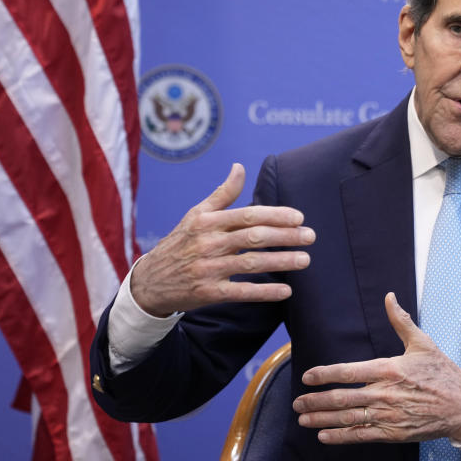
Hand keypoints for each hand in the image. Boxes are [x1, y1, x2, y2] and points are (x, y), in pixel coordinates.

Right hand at [130, 163, 314, 316]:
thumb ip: (222, 194)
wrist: (150, 282)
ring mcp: (208, 269)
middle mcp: (208, 244)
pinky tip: (286, 291)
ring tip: (305, 260)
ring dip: (281, 262)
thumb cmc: (180, 243)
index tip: (299, 217)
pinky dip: (264, 292)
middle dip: (285, 236)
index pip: (247, 215)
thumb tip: (240, 167)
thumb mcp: (196, 215)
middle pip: (253, 238)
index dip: (275, 215)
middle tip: (310, 236)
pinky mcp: (208, 293)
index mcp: (207, 222)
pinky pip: (241, 292)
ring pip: (251, 264)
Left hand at [293, 292, 460, 444]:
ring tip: (303, 419)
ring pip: (349, 418)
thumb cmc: (442, 372)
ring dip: (322, 419)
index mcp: (389, 369)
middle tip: (297, 402)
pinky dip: (342, 436)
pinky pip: (362, 435)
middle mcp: (385, 393)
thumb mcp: (422, 343)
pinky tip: (324, 436)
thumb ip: (401, 321)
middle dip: (316, 401)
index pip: (349, 371)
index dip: (325, 374)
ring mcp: (389, 415)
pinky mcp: (394, 432)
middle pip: (343, 398)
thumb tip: (388, 297)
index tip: (307, 376)